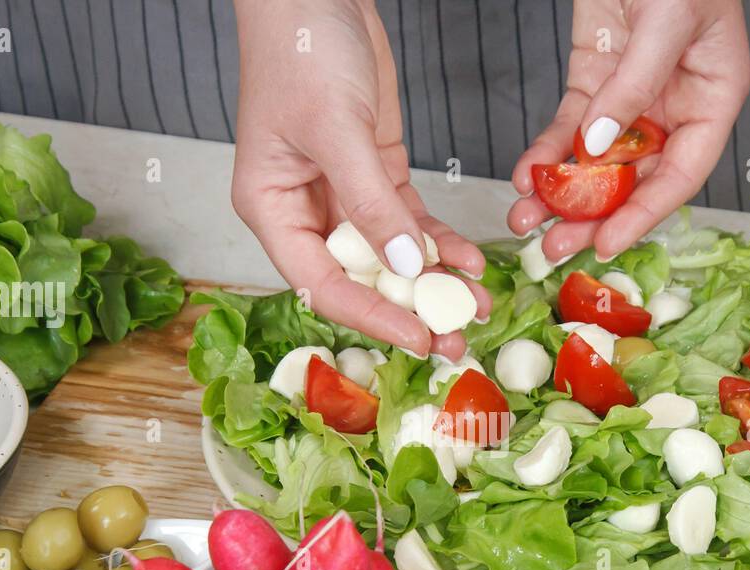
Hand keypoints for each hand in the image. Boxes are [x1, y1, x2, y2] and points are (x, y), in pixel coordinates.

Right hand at [231, 0, 487, 358]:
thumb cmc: (300, 48)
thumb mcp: (337, 129)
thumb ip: (370, 202)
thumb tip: (404, 267)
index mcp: (271, 210)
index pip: (323, 284)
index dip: (372, 316)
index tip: (418, 337)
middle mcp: (304, 212)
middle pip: (360, 280)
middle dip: (410, 310)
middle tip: (455, 341)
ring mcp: (342, 196)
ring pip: (391, 257)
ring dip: (435, 283)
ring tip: (478, 310)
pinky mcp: (376, 174)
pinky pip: (410, 224)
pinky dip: (441, 243)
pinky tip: (473, 260)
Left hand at [508, 0, 749, 262]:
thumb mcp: (667, 19)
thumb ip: (636, 84)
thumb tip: (603, 143)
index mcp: (713, 95)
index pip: (681, 172)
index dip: (645, 214)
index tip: (607, 242)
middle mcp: (673, 103)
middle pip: (634, 179)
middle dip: (591, 217)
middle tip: (554, 247)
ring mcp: (631, 96)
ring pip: (596, 163)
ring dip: (561, 196)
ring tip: (527, 222)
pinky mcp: (594, 79)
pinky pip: (568, 129)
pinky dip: (545, 155)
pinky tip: (524, 176)